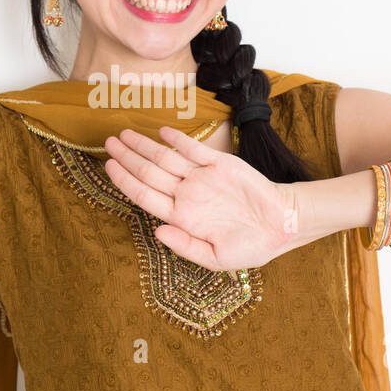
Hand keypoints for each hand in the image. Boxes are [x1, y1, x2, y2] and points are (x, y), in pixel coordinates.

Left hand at [102, 126, 301, 271]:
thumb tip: (157, 231)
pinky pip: (193, 148)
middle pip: (148, 173)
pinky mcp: (220, 163)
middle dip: (126, 157)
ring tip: (124, 134)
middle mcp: (186, 195)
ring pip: (165, 158)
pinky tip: (162, 131)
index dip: (124, 180)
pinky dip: (177, 139)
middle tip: (107, 142)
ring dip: (144, 145)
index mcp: (182, 217)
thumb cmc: (250, 246)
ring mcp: (201, 177)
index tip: (107, 166)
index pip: (143, 195)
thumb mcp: (217, 259)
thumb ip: (185, 246)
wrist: (282, 226)